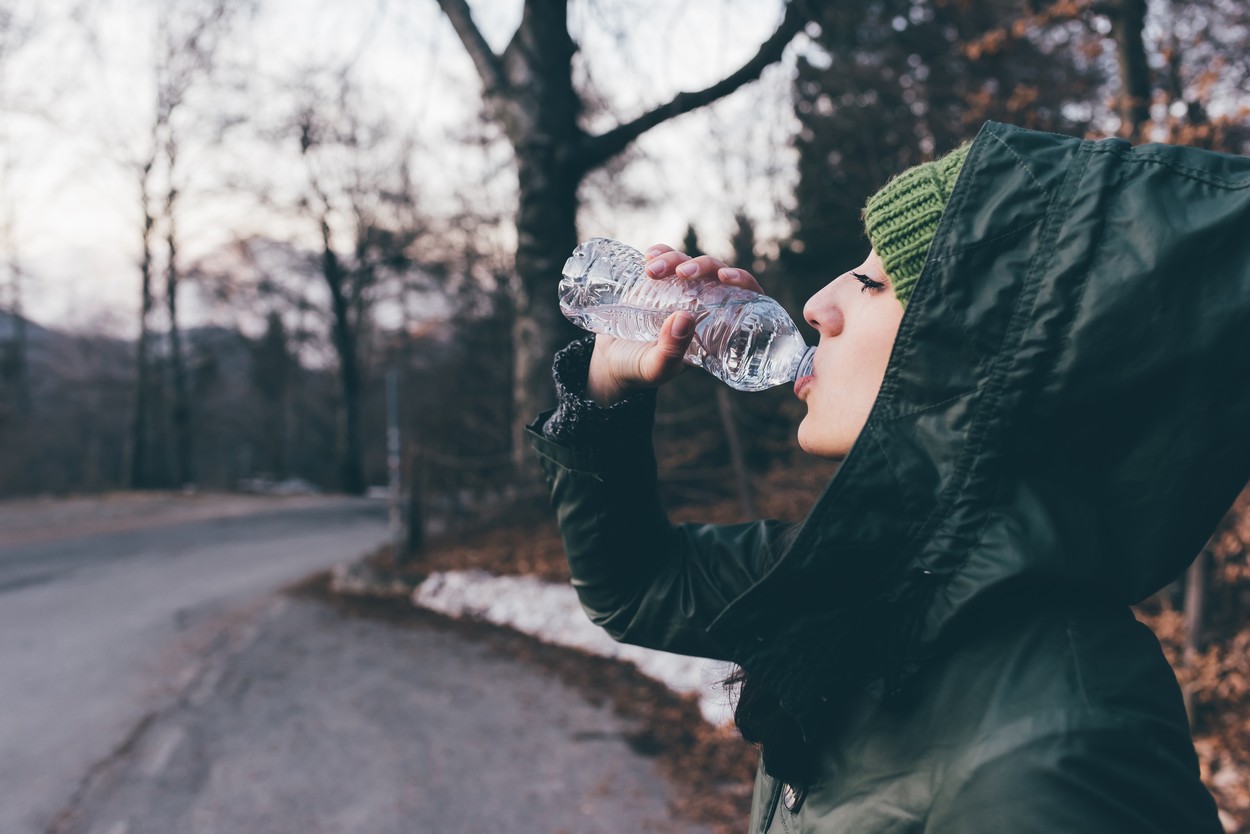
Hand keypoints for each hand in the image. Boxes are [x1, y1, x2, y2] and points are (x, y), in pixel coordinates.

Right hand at [585, 244, 765, 405]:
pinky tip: (650, 255)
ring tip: (651, 271)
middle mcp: (701, 308)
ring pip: (690, 264)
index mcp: (714, 330)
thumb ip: (670, 350)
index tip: (727, 277)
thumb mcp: (655, 368)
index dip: (743, 282)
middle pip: (716, 275)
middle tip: (681, 273)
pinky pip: (666, 259)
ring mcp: (680, 293)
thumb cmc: (638, 371)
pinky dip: (661, 252)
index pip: (743, 300)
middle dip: (703, 266)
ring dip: (676, 259)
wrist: (608, 364)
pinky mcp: (657, 283)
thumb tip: (685, 317)